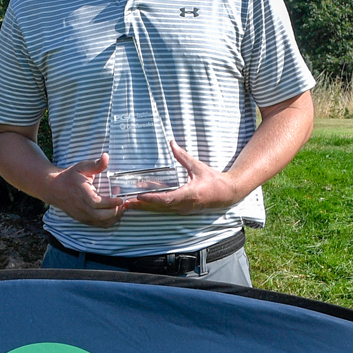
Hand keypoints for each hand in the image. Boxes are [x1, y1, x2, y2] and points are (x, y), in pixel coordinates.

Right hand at [47, 154, 127, 225]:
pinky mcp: (82, 219)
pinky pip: (98, 224)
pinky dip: (108, 221)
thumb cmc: (70, 177)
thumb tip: (106, 156)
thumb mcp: (82, 167)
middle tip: (122, 203)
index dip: (110, 203)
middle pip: (100, 215)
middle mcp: (81, 206)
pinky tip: (113, 212)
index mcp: (81, 192)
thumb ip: (95, 164)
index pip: (96, 202)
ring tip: (120, 208)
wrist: (54, 189)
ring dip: (113, 217)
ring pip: (100, 222)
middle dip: (115, 212)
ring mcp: (81, 214)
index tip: (120, 198)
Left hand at [126, 142, 245, 212]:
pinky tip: (141, 203)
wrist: (226, 194)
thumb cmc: (213, 180)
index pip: (168, 198)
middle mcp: (184, 204)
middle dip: (143, 205)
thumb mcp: (197, 166)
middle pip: (160, 207)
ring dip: (145, 207)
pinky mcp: (181, 209)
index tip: (141, 196)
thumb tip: (172, 143)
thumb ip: (183, 156)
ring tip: (129, 204)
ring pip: (160, 209)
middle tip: (126, 202)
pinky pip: (165, 208)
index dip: (154, 198)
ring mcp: (183, 208)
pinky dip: (152, 206)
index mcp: (189, 194)